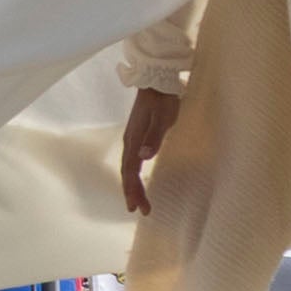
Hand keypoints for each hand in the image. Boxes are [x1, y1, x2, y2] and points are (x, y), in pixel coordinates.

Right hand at [116, 84, 179, 215]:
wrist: (157, 80)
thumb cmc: (162, 100)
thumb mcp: (163, 118)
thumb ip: (153, 137)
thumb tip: (144, 156)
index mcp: (134, 141)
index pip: (131, 171)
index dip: (134, 190)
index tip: (138, 207)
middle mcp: (130, 142)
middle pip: (128, 173)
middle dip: (132, 192)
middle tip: (140, 210)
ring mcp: (133, 138)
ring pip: (129, 167)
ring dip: (133, 185)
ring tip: (138, 200)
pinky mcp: (138, 135)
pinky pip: (133, 160)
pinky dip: (134, 174)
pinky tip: (138, 177)